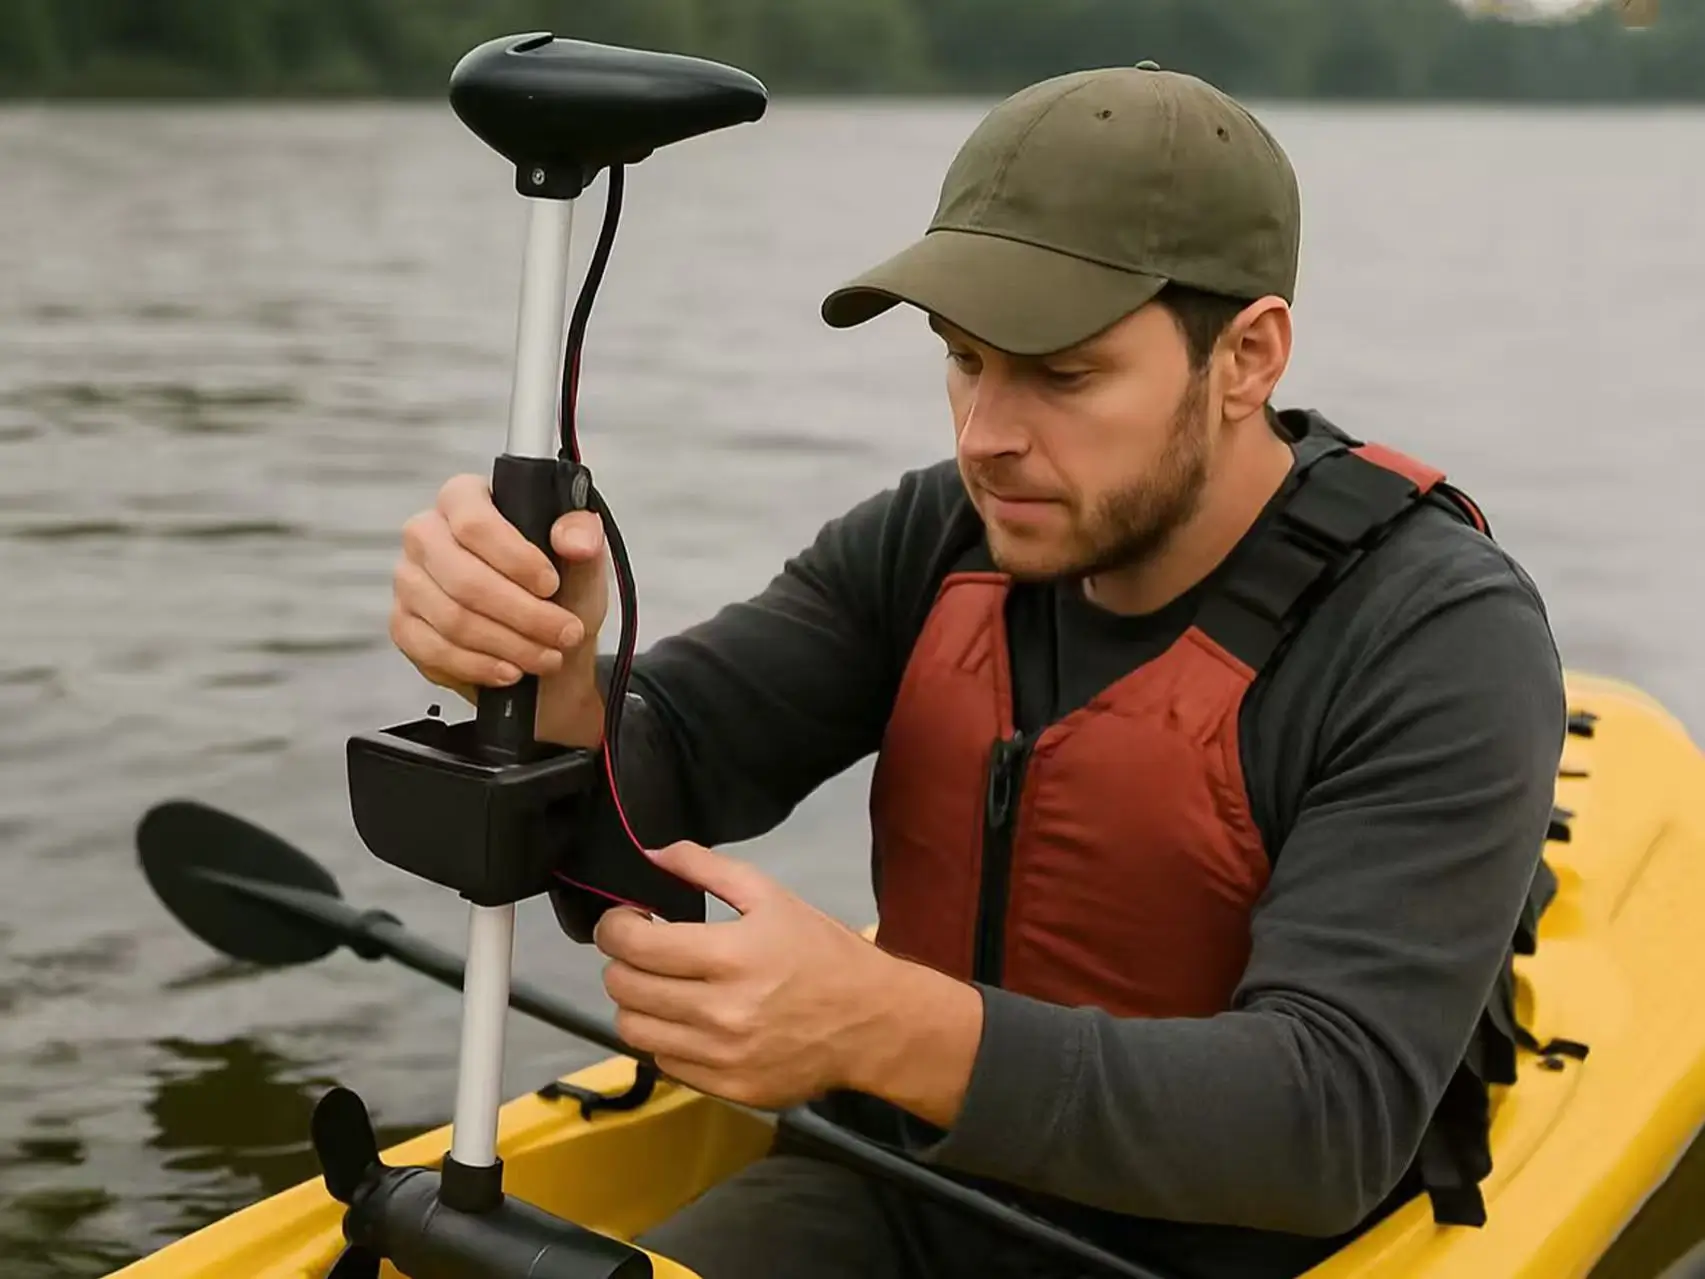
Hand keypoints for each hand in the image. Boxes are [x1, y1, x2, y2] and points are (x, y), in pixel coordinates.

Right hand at [390, 473, 609, 744]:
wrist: (546, 645)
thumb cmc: (558, 592)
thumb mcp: (582, 560)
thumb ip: (583, 537)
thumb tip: (576, 541)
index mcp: (463, 500)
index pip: (474, 521)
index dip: (515, 557)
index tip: (551, 585)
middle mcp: (425, 534)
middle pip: (463, 578)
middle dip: (524, 614)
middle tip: (565, 633)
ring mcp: (409, 581)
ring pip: (452, 619)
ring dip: (510, 644)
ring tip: (548, 656)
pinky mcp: (403, 626)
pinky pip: (435, 651)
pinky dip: (481, 666)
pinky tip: (511, 670)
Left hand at [593, 842, 904, 1110]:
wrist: (873, 1022)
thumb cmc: (821, 952)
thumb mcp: (771, 896)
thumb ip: (707, 868)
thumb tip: (652, 855)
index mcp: (728, 955)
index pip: (632, 945)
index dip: (614, 927)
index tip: (625, 921)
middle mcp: (718, 1011)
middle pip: (624, 988)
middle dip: (623, 962)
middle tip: (646, 953)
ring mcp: (721, 1056)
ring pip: (633, 1030)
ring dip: (638, 1004)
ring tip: (663, 988)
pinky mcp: (727, 1088)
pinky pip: (664, 1062)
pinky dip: (667, 1038)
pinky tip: (691, 1021)